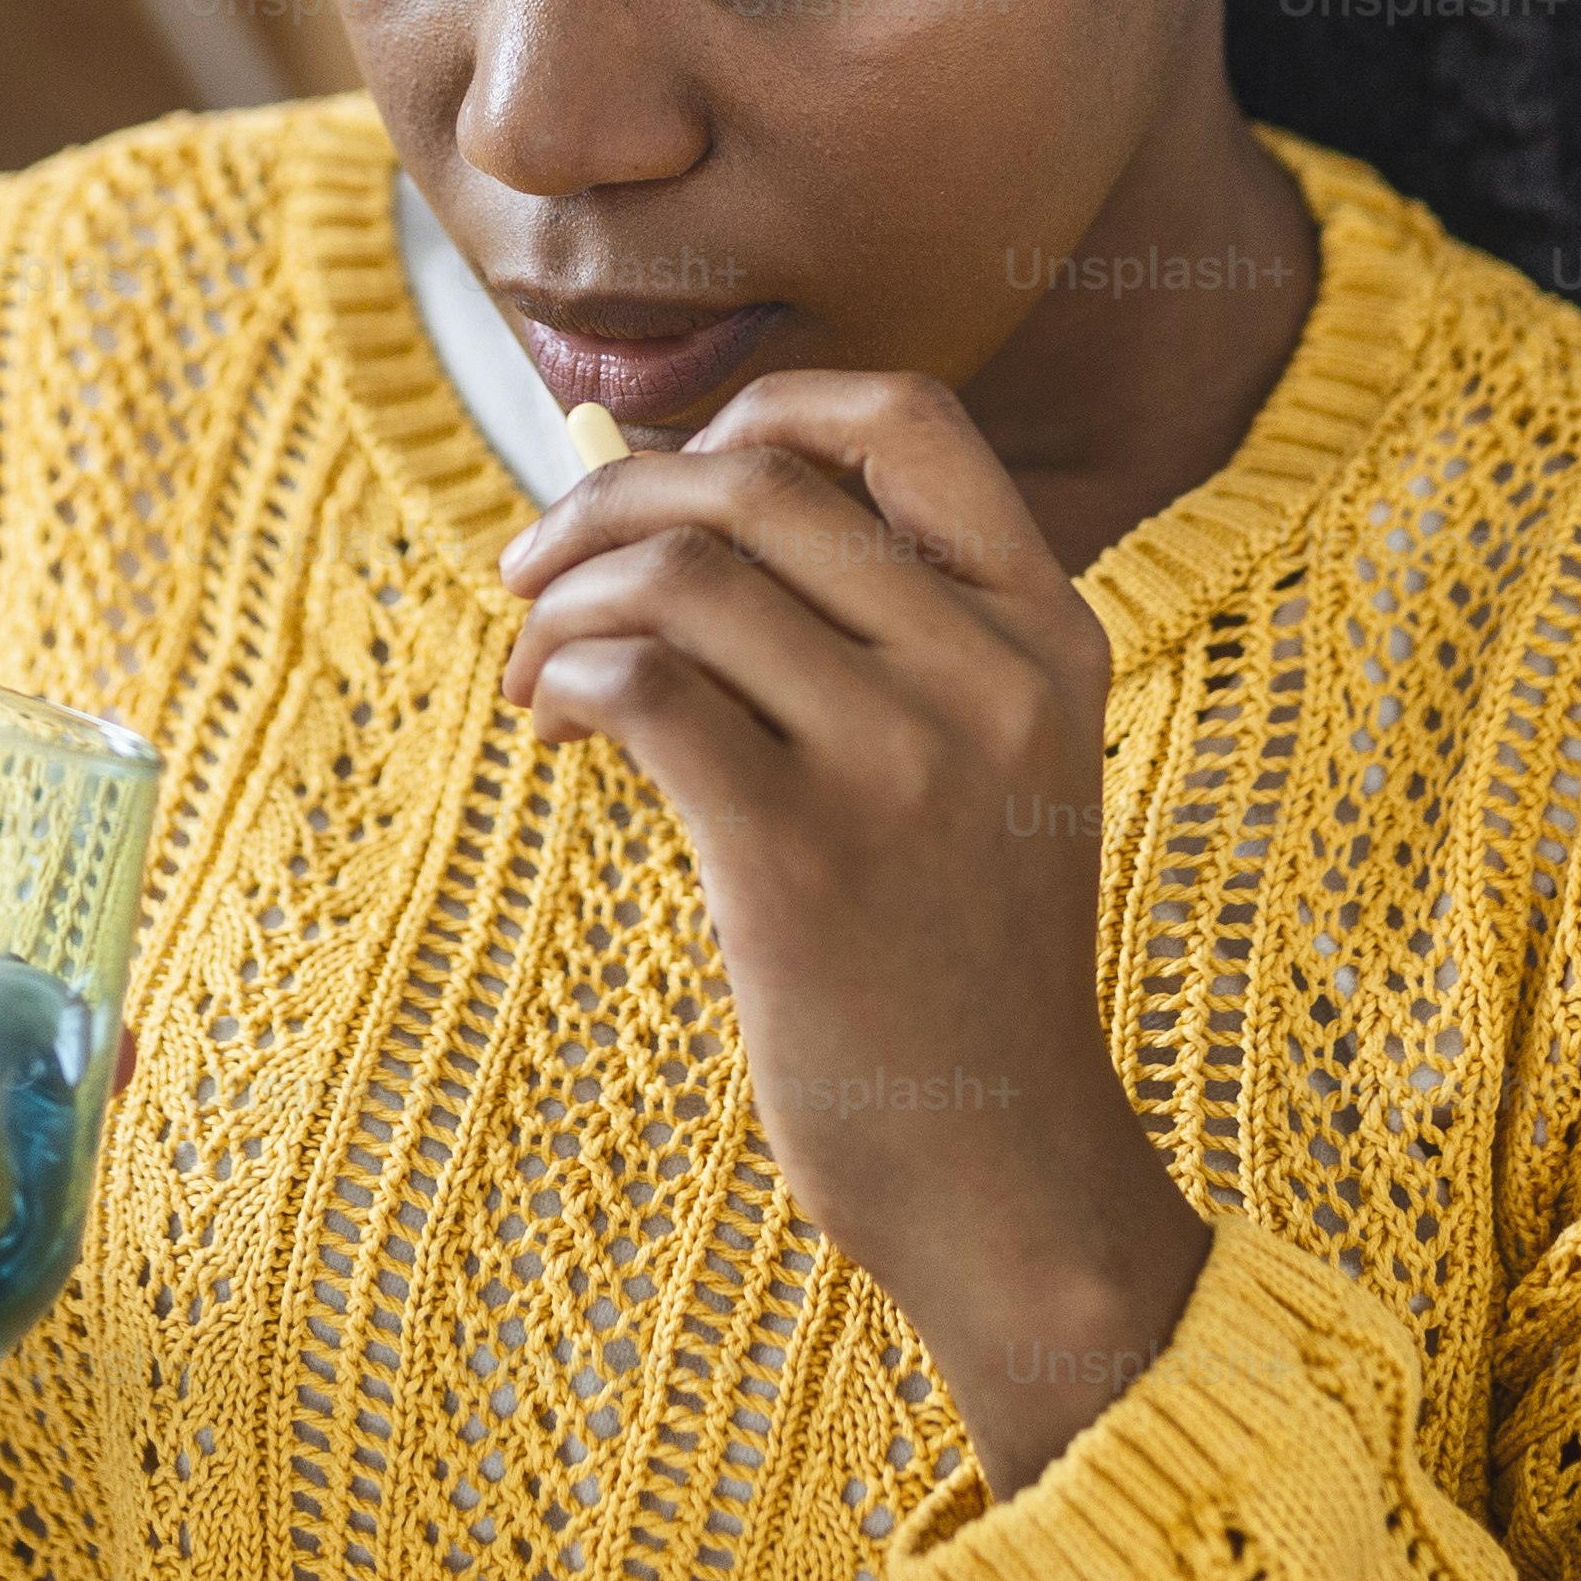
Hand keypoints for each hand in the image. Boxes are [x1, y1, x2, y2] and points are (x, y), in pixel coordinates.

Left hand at [495, 370, 1212, 1491]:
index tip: (673, 467)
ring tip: (537, 676)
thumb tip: (682, 511)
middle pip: (755, 483)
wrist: (1005, 1173)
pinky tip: (557, 730)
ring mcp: (902, 761)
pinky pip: (642, 687)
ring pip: (680, 574)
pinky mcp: (803, 856)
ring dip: (567, 604)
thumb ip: (898, 642)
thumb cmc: (959, 970)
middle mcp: (987, 673)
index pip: (909, 421)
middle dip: (606, 504)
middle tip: (534, 573)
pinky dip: (568, 681)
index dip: (765, 407)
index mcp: (1046, 632)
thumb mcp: (995, 770)